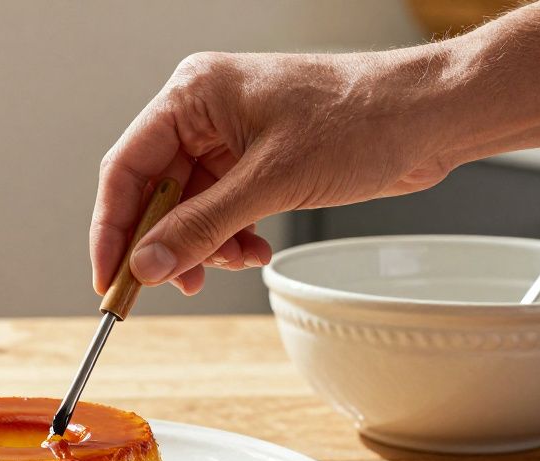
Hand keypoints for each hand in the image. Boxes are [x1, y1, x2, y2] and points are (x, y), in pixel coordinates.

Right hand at [90, 48, 457, 295]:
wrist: (431, 116)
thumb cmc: (362, 120)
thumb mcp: (271, 182)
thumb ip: (201, 227)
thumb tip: (146, 265)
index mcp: (194, 94)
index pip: (126, 167)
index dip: (113, 228)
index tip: (109, 279)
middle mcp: (204, 111)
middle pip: (154, 190)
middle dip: (164, 242)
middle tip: (164, 287)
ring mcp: (230, 136)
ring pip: (188, 207)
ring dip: (203, 245)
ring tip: (234, 263)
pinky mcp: (257, 159)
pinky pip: (220, 209)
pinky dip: (230, 237)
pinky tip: (254, 250)